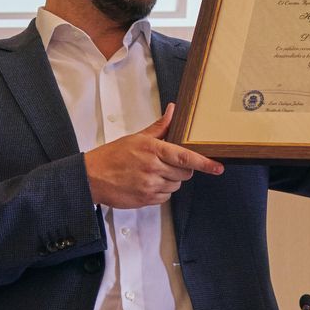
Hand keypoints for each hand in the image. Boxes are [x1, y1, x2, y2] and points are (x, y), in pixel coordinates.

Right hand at [85, 104, 222, 207]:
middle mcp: (153, 168)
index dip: (204, 163)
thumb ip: (159, 127)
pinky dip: (162, 191)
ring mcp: (150, 185)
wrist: (91, 177)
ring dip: (171, 180)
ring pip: (176, 185)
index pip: (185, 157)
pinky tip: (148, 183)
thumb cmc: (113, 156)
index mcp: (153, 149)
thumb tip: (173, 110)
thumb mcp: (137, 137)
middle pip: (185, 173)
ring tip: (153, 173)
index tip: (218, 167)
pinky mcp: (146, 199)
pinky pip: (166, 197)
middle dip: (182, 169)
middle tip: (167, 163)